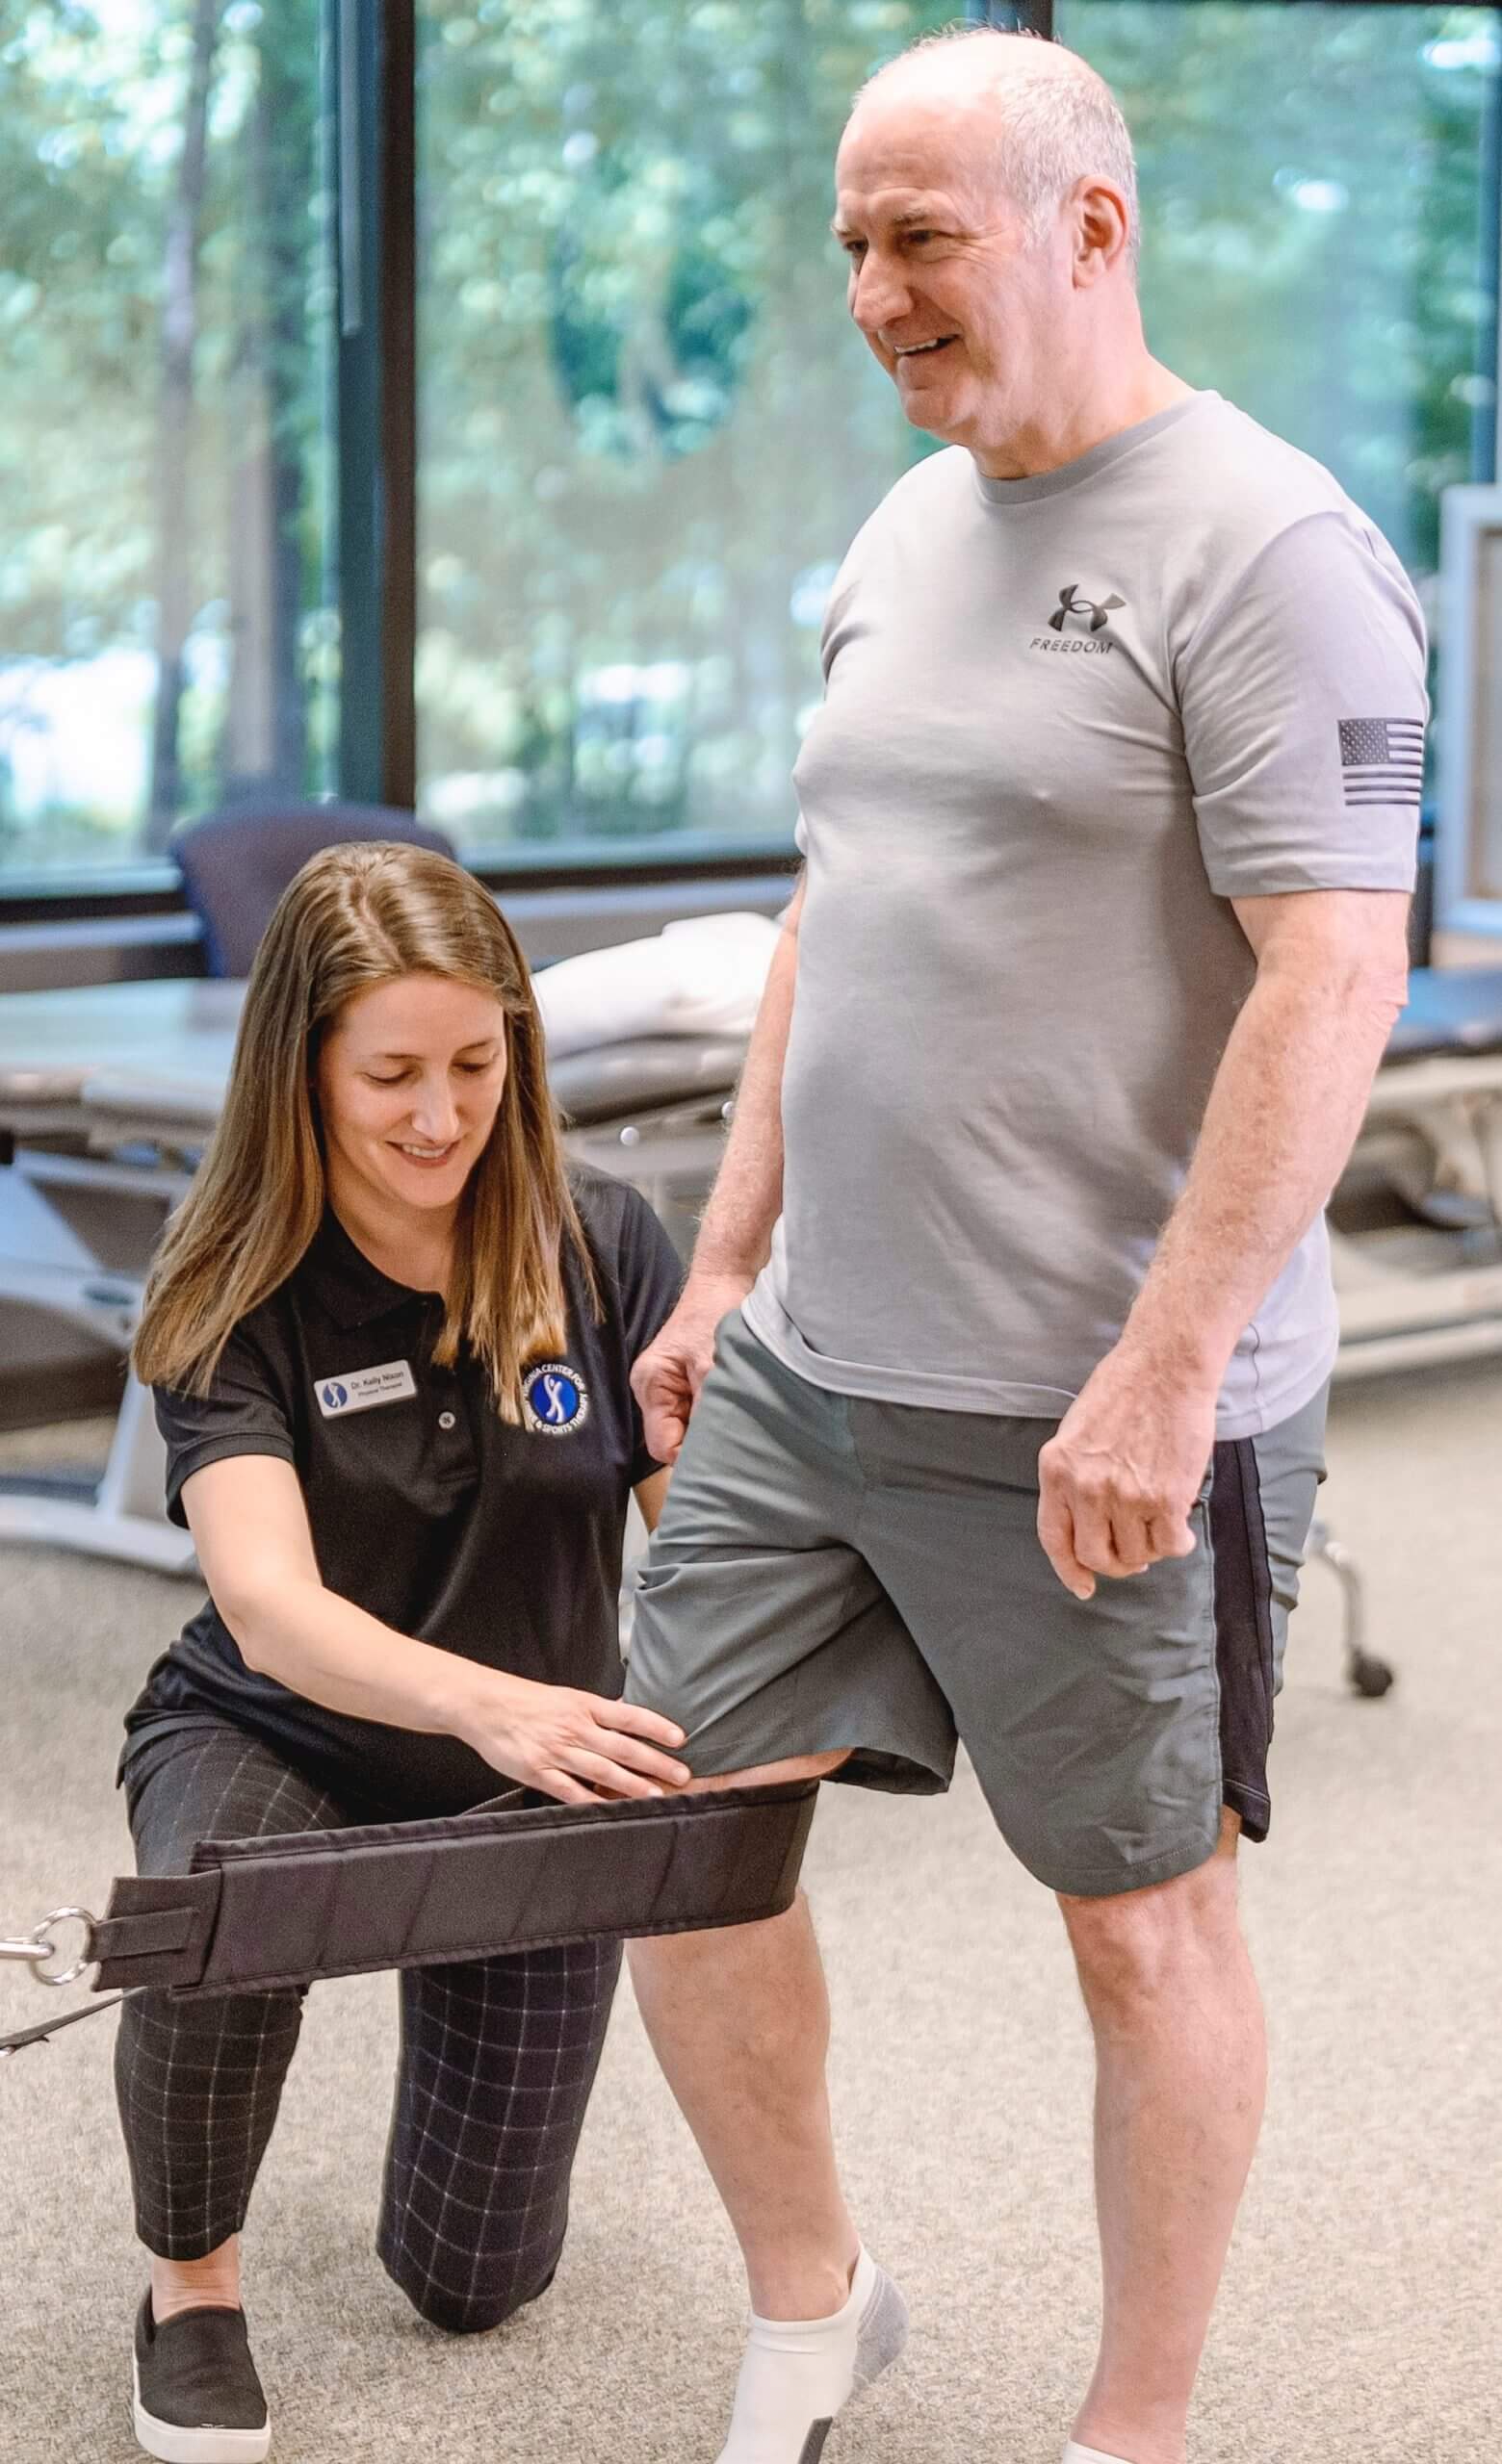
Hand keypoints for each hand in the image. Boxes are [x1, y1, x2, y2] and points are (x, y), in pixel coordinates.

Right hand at [456, 1670, 690, 1805]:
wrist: (485, 1706)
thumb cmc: (527, 1701)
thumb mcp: (566, 1697)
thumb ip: (596, 1711)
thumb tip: (628, 1718)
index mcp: (584, 1706)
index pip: (628, 1716)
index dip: (656, 1727)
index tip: (680, 1739)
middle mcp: (575, 1728)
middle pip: (623, 1747)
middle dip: (655, 1762)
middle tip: (682, 1775)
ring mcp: (557, 1751)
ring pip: (602, 1771)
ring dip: (632, 1785)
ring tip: (657, 1795)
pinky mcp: (539, 1771)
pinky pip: (571, 1791)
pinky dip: (593, 1802)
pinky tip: (612, 1810)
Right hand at [630, 1271, 751, 1463]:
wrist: (726, 1280)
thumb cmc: (714, 1314)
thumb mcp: (711, 1364)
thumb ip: (708, 1408)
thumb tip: (714, 1451)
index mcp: (650, 1385)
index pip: (663, 1445)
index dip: (690, 1456)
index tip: (723, 1456)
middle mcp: (656, 1392)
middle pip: (675, 1440)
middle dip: (703, 1443)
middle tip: (736, 1444)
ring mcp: (673, 1390)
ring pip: (691, 1430)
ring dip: (713, 1428)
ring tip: (740, 1423)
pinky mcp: (692, 1385)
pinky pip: (702, 1415)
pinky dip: (719, 1416)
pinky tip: (739, 1410)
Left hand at [1036, 1346, 1217, 1600]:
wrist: (1166, 1366)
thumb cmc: (1126, 1390)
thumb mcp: (1077, 1432)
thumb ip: (1076, 1476)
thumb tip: (1090, 1524)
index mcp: (1056, 1469)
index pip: (1054, 1537)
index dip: (1068, 1569)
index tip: (1083, 1586)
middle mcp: (1085, 1488)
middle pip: (1097, 1556)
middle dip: (1117, 1563)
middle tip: (1135, 1554)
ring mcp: (1124, 1496)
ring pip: (1137, 1554)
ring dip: (1151, 1547)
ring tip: (1161, 1521)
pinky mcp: (1164, 1499)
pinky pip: (1170, 1545)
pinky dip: (1179, 1542)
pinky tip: (1182, 1526)